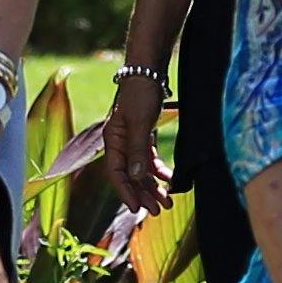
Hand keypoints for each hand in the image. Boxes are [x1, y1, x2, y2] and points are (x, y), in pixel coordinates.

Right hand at [104, 64, 174, 214]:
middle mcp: (120, 143)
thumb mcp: (139, 123)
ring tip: (167, 202)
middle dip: (144, 194)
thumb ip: (137, 150)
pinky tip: (169, 181)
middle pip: (130, 176)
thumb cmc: (140, 94)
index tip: (137, 210)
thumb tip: (135, 178)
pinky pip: (149, 160)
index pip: (117, 174)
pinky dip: (159, 172)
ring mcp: (132, 140)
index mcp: (112, 141)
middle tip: (159, 211)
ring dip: (153, 187)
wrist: (148, 71)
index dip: (126, 193)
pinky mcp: (144, 136)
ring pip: (141, 171)